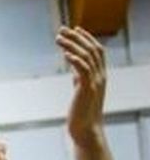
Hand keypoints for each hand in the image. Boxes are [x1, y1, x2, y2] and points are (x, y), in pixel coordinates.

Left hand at [56, 26, 106, 146]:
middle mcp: (100, 76)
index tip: (74, 29)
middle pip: (92, 50)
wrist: (85, 130)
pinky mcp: (87, 90)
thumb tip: (73, 68)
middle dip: (77, 37)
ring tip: (58, 38)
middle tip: (62, 29)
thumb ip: (79, 78)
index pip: (97, 50)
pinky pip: (83, 70)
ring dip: (72, 45)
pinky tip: (66, 54)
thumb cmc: (81, 112)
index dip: (86, 38)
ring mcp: (95, 83)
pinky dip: (75, 60)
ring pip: (86, 57)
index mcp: (100, 75)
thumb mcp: (81, 90)